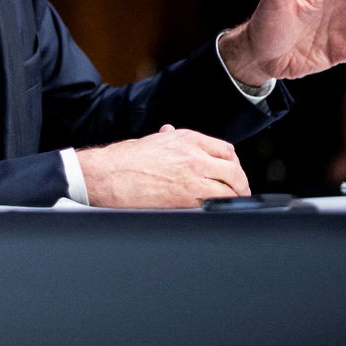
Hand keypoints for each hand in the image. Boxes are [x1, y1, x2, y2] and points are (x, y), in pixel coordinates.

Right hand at [76, 125, 249, 207]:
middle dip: (240, 184)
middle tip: (240, 193)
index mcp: (187, 139)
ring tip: (231, 204)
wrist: (106, 175)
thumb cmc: (122, 159)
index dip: (234, 164)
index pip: (226, 151)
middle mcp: (194, 156)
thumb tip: (170, 134)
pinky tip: (214, 211)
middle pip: (233, 171)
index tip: (233, 173)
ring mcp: (192, 178)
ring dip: (232, 198)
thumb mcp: (150, 141)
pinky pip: (211, 205)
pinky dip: (215, 209)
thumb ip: (168, 139)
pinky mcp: (185, 199)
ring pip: (227, 190)